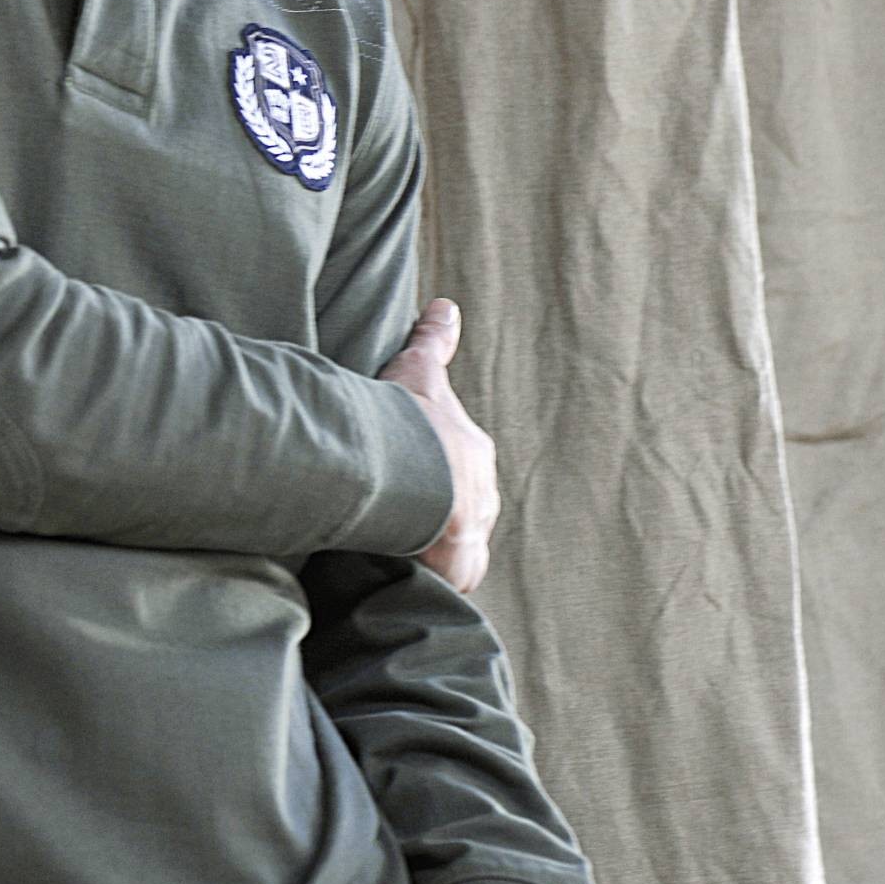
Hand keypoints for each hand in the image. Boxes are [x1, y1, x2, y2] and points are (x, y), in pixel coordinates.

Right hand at [379, 298, 499, 593]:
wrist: (410, 473)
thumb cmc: (409, 420)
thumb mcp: (419, 370)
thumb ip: (433, 340)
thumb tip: (445, 304)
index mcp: (474, 453)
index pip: (460, 465)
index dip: (435, 469)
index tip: (413, 474)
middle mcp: (482, 496)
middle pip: (464, 506)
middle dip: (440, 512)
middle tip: (404, 515)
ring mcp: (473, 535)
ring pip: (460, 545)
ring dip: (438, 549)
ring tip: (402, 550)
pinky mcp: (458, 568)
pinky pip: (451, 578)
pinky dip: (435, 579)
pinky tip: (409, 576)